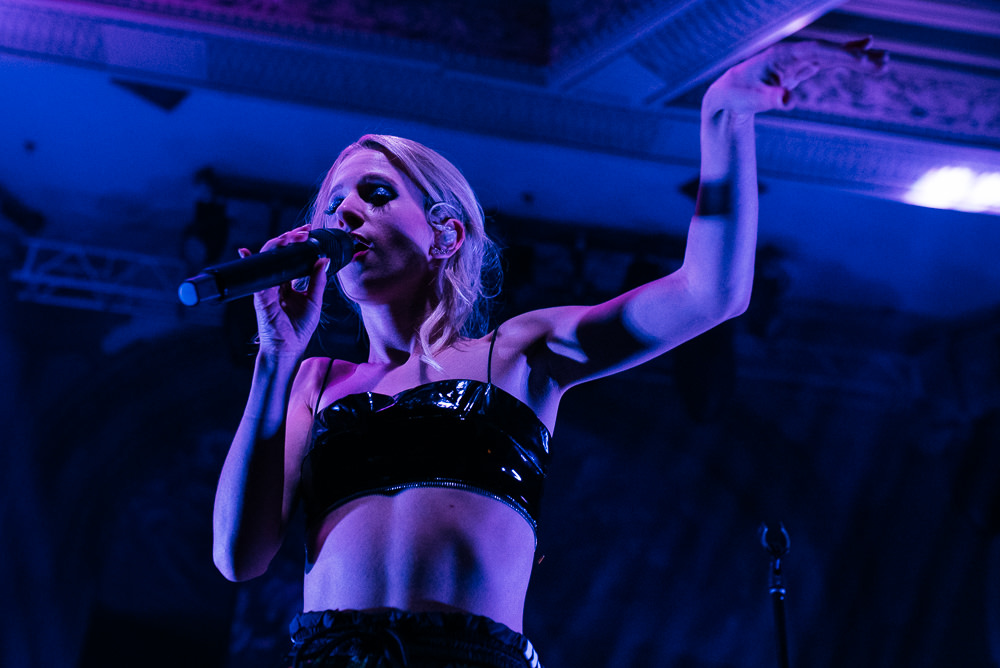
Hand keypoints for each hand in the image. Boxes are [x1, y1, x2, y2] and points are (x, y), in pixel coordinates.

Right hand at [241, 224, 329, 357]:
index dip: (296, 244)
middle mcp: (275, 283)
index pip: (290, 258)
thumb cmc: (299, 328)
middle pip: (278, 254)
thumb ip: (317, 280)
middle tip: (302, 231)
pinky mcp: (260, 296)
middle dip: (288, 239)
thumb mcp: (314, 301)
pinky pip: (257, 275)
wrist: (289, 348)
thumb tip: (324, 260)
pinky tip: (249, 252)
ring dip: (277, 245)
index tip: (307, 233)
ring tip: (289, 237)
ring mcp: (266, 288)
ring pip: (267, 260)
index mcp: (287, 284)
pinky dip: (254, 262)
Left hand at [706, 37, 887, 116]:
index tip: (862, 62)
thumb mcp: (751, 99)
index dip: (840, 55)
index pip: (817, 51)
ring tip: (885, 61)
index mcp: (782, 55)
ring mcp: (797, 59)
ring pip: (832, 55)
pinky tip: (865, 53)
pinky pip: (827, 61)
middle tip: (883, 62)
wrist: (727, 93)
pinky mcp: (799, 68)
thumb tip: (788, 100)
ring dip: (857, 58)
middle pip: (829, 51)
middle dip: (856, 56)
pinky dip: (846, 58)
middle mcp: (793, 53)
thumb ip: (770, 98)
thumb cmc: (737, 95)